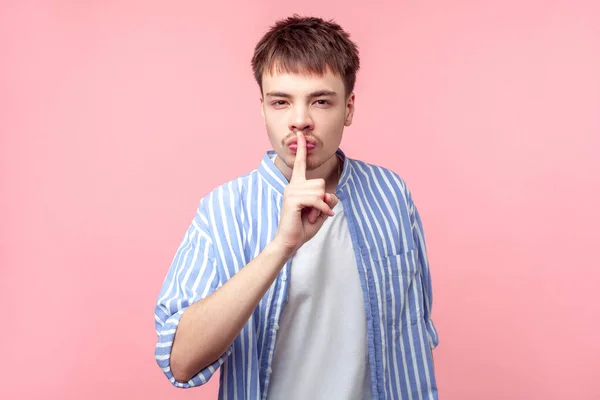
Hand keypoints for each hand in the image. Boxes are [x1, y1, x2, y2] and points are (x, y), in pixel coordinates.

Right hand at [273, 131, 338, 254]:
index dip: (302, 149)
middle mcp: (292, 185)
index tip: (301, 135)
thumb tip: (329, 193)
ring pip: (320, 191)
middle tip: (312, 212)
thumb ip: (327, 200)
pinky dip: (320, 210)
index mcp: (297, 186)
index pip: (300, 164)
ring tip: (309, 215)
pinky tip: (314, 217)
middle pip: (321, 183)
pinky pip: (316, 200)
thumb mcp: (321, 211)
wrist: (289, 242)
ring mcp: (291, 191)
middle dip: (323, 199)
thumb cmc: (303, 227)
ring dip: (320, 206)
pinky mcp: (292, 200)